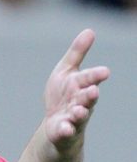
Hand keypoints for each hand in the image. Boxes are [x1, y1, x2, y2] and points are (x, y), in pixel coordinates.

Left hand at [44, 29, 109, 150]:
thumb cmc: (63, 95)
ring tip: (78, 111)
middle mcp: (80, 102)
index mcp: (80, 86)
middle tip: (93, 91)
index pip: (89, 79)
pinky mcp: (63, 131)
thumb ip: (77, 53)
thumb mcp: (66, 71)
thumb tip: (90, 31)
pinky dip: (65, 130)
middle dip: (89, 95)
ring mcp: (73, 118)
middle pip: (86, 98)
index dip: (95, 75)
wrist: (56, 124)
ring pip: (79, 115)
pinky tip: (64, 128)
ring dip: (79, 113)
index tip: (104, 72)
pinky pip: (65, 131)